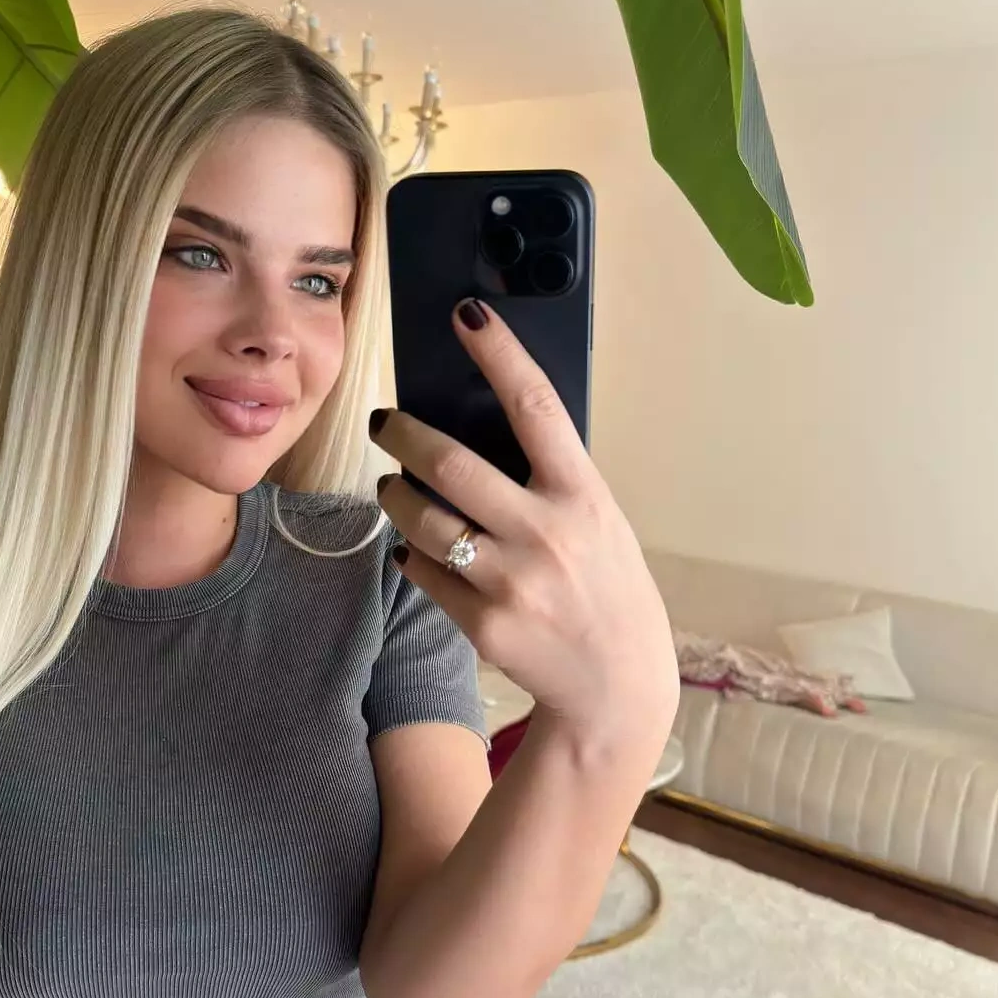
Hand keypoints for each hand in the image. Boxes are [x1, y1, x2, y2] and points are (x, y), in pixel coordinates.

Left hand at [372, 297, 678, 756]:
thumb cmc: (604, 587)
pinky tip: (413, 547)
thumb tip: (482, 429)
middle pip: (449, 462)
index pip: (535, 405)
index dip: (498, 353)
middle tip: (382, 421)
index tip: (466, 314)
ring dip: (394, 494)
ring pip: (420, 518)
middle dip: (401, 432)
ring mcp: (509, 580)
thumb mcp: (597, 522)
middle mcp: (546, 532)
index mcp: (582, 495)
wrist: (615, 683)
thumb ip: (550, 480)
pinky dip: (408, 552)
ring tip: (392, 487)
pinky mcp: (481, 622)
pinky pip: (419, 570)